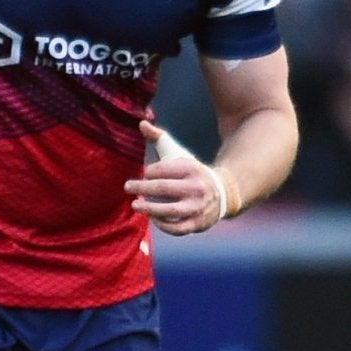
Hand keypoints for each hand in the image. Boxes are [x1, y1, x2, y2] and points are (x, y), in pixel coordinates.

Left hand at [126, 119, 227, 235]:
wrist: (223, 192)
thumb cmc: (191, 171)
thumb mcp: (178, 152)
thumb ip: (159, 137)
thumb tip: (141, 122)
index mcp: (191, 168)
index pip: (164, 169)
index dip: (149, 171)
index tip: (144, 173)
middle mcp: (196, 188)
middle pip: (164, 189)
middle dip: (142, 188)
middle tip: (127, 187)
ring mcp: (197, 207)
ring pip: (170, 211)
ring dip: (150, 209)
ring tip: (135, 205)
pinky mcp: (198, 223)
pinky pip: (178, 228)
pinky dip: (163, 226)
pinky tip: (152, 218)